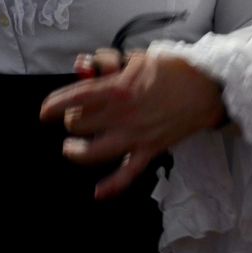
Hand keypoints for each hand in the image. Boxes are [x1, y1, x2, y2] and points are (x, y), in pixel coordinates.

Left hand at [39, 48, 224, 200]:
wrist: (207, 89)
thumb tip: (85, 67)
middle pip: (79, 124)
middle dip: (71, 120)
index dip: (54, 106)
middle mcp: (122, 115)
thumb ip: (109, 64)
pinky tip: (97, 194)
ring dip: (76, 151)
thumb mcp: (137, 58)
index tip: (45, 111)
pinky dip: (112, 187)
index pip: (75, 99)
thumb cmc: (172, 70)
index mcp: (118, 88)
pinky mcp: (149, 151)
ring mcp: (135, 136)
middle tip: (75, 117)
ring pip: (93, 151)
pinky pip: (127, 174)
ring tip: (70, 148)